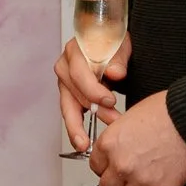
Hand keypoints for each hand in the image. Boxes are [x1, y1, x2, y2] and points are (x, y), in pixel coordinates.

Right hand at [55, 33, 129, 150]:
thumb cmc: (112, 41)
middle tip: (100, 132)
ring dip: (80, 126)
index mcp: (75, 51)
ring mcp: (66, 81)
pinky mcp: (70, 94)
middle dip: (89, 114)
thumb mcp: (120, 45)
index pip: (79, 74)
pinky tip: (83, 141)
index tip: (110, 101)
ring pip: (68, 107)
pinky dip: (78, 126)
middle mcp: (65, 66)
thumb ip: (118, 59)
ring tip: (86, 144)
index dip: (94, 90)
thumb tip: (115, 73)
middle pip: (71, 94)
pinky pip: (71, 112)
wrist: (109, 41)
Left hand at [90, 91, 185, 185]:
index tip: (112, 167)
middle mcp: (121, 164)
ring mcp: (141, 179)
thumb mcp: (130, 115)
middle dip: (116, 183)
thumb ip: (118, 134)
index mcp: (109, 143)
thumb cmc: (165, 111)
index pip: (96, 166)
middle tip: (126, 178)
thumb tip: (115, 145)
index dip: (105, 167)